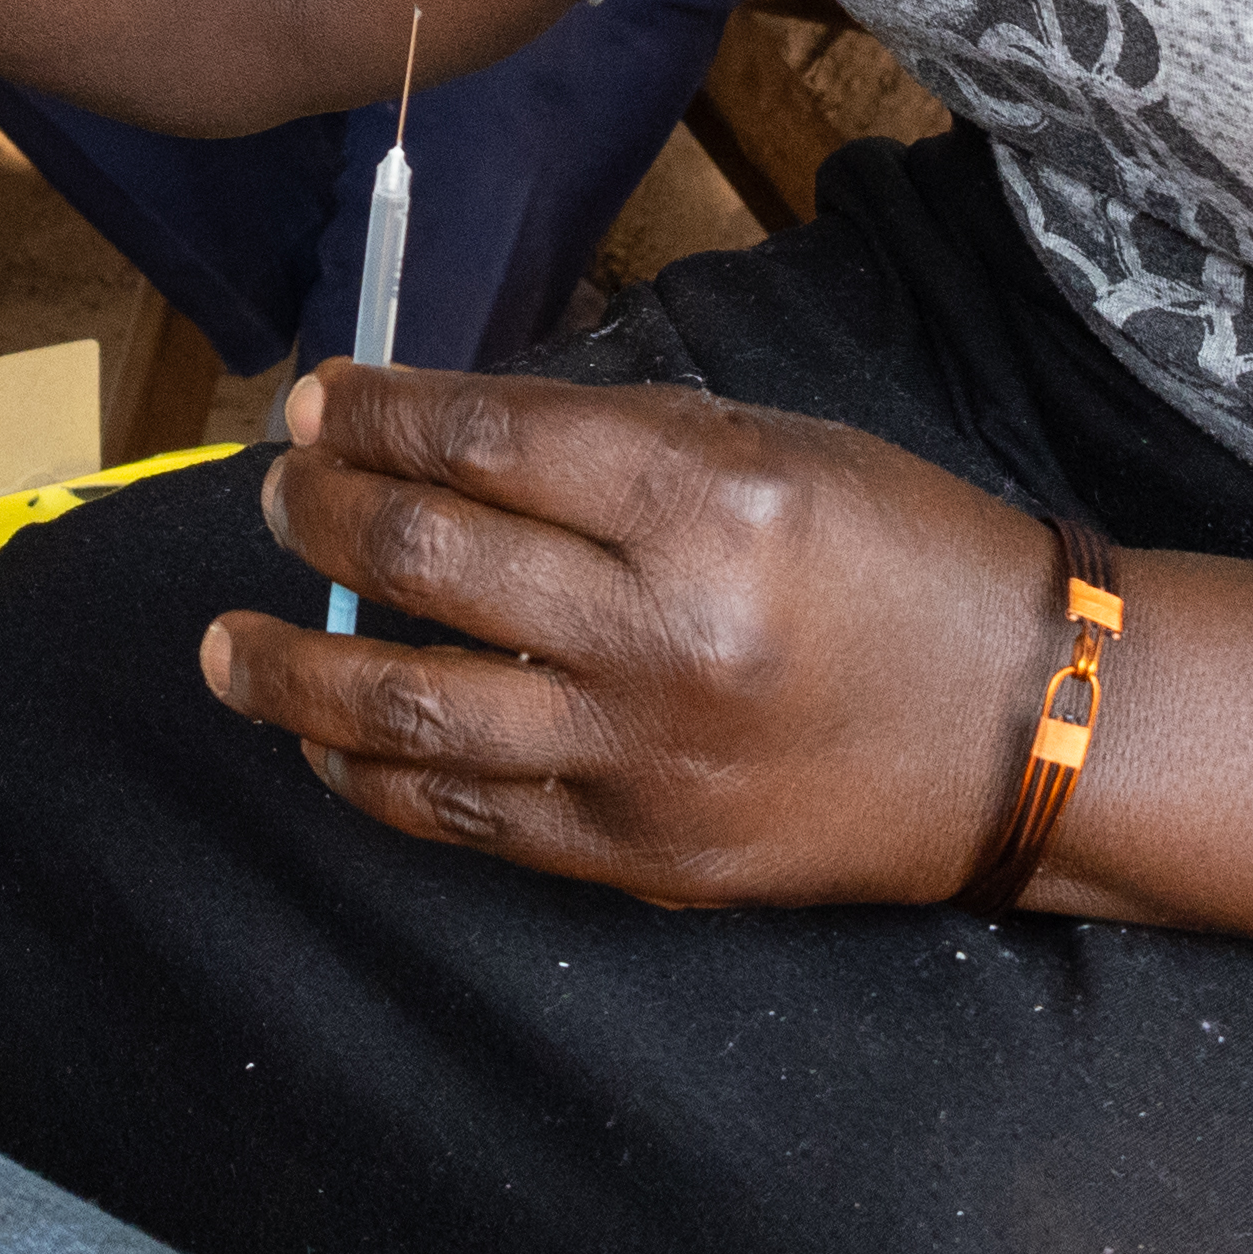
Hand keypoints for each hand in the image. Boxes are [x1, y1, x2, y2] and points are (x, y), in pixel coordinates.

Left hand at [202, 364, 1076, 912]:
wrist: (1027, 725)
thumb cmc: (902, 558)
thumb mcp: (773, 447)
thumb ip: (612, 445)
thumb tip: (443, 433)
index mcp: (707, 498)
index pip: (483, 438)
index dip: (374, 412)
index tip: (317, 400)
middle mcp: (663, 628)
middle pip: (425, 554)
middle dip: (321, 511)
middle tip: (276, 492)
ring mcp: (643, 754)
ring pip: (408, 708)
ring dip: (292, 668)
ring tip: (224, 644)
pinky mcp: (640, 853)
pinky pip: (464, 818)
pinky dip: (372, 778)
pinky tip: (322, 743)